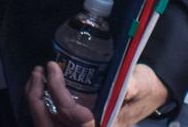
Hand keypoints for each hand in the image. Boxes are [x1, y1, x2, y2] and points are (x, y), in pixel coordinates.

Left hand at [26, 62, 168, 126]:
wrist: (151, 96)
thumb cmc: (146, 89)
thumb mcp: (140, 84)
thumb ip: (130, 86)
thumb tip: (121, 86)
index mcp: (104, 126)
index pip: (70, 114)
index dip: (57, 90)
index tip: (52, 67)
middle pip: (49, 123)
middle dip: (36, 98)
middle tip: (37, 72)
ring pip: (46, 123)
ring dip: (35, 101)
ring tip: (36, 77)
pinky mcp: (75, 125)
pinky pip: (50, 120)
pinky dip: (41, 105)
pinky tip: (41, 86)